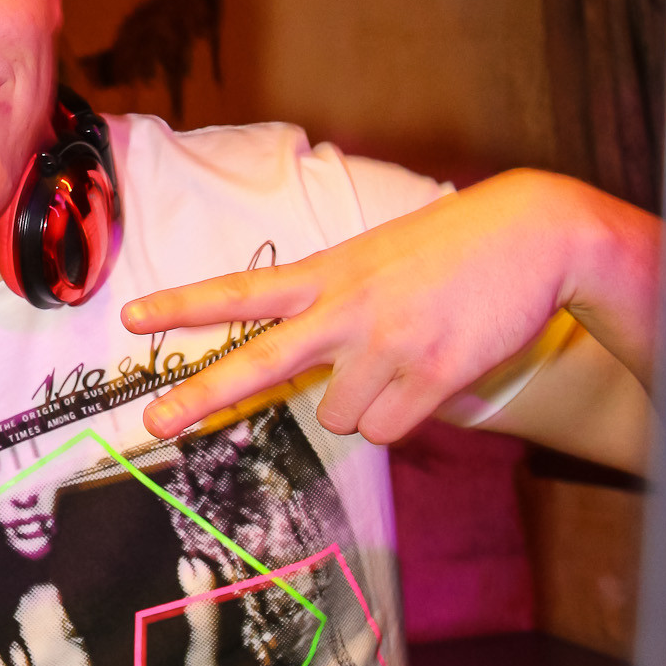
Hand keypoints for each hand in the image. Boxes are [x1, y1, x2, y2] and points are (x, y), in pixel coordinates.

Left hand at [122, 169, 659, 446]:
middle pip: (258, 361)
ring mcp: (387, 343)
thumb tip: (318, 382)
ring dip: (363, 404)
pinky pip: (388, 431)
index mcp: (330, 272)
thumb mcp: (376, 256)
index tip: (131, 316)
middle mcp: (346, 309)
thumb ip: (335, 302)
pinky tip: (432, 375)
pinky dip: (403, 417)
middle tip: (150, 424)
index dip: (184, 304)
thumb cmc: (452, 248)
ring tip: (405, 358)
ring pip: (338, 417)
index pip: (242, 289)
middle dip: (200, 397)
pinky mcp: (431, 374)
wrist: (535, 233)